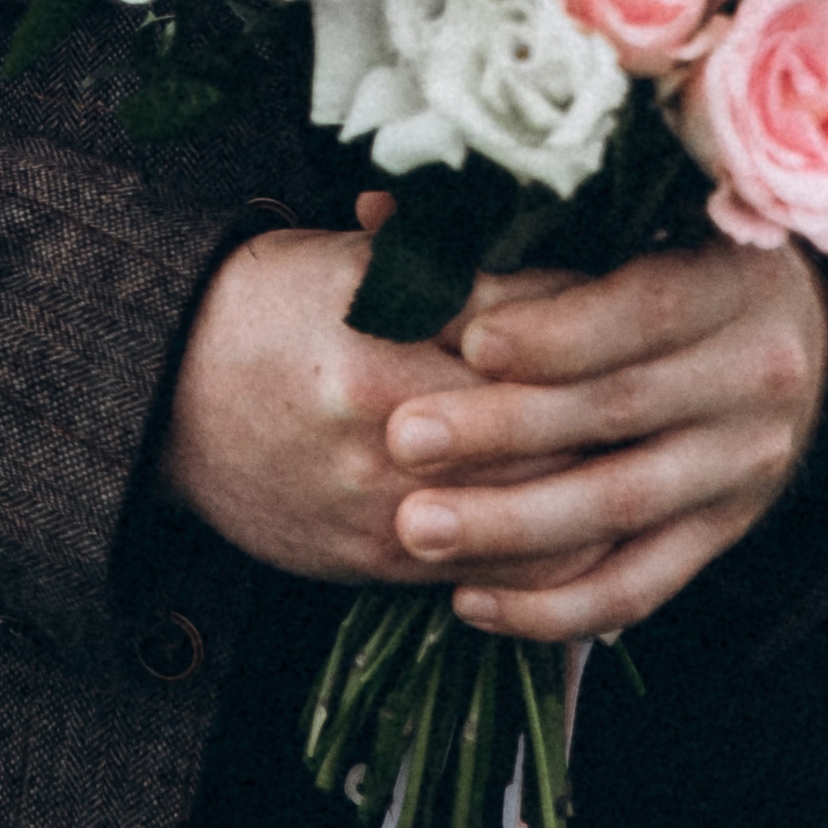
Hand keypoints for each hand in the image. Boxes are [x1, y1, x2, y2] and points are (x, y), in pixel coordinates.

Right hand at [155, 221, 617, 591]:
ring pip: (530, 514)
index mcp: (378, 338)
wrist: (162, 397)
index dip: (584, 316)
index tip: (628, 301)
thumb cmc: (261, 307)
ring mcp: (382, 507)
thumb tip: (541, 251)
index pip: (520, 332)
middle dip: (612, 407)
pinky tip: (594, 532)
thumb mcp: (342, 258)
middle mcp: (384, 430)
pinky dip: (552, 559)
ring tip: (650, 461)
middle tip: (665, 384)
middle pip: (540, 429)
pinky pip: (493, 577)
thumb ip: (441, 261)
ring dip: (599, 490)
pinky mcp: (376, 564)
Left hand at [380, 235, 827, 639]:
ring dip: (511, 526)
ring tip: (415, 527)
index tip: (467, 343)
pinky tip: (469, 602)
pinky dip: (553, 605)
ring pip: (619, 507)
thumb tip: (374, 209)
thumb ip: (511, 222)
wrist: (790, 336)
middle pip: (618, 411)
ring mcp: (739, 469)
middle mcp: (750, 380)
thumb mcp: (623, 221)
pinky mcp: (719, 537)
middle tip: (404, 438)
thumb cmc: (670, 253)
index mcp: (730, 284)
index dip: (553, 329)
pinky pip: (638, 587)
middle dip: (504, 429)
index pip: (641, 311)